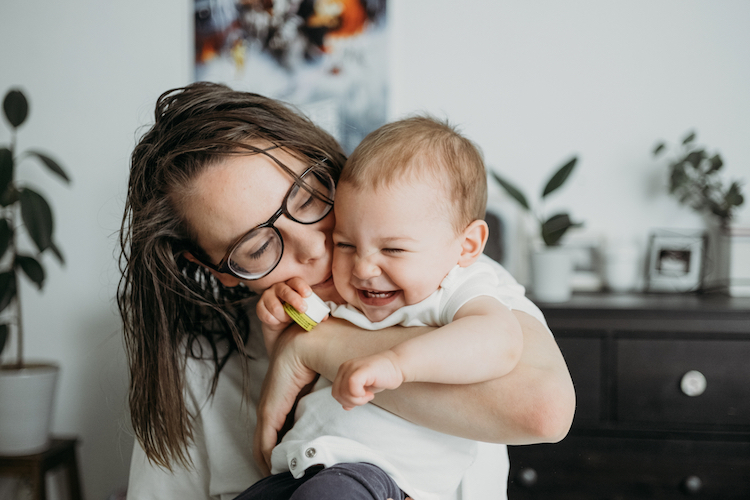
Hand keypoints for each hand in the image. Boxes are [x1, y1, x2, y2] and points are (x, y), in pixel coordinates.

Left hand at [253, 325, 318, 474]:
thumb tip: (335, 413)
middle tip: (281, 476)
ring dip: (269, 462)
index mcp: (279, 400)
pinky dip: (266, 456)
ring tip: (279, 476)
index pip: (272, 433)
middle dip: (271, 461)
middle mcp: (269, 405)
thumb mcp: (314, 389)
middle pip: (264, 442)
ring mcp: (267, 407)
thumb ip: (314, 404)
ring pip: (261, 445)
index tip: (285, 466)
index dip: (275, 451)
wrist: (305, 346)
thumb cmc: (315, 362)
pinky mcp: (269, 410)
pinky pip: (265, 440)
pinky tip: (273, 468)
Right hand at [256, 277, 313, 352]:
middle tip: (303, 309)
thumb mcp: (307, 313)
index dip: (301, 287)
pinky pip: (266, 314)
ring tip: (287, 320)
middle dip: (294, 300)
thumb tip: (324, 316)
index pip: (296, 282)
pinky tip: (277, 322)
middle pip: (285, 291)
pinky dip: (274, 321)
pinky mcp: (260, 307)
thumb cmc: (296, 315)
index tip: (308, 294)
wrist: (281, 330)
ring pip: (274, 305)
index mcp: (292, 285)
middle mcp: (279, 288)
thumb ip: (315, 312)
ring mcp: (268, 296)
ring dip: (283, 316)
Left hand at [331, 351, 404, 409]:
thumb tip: (345, 407)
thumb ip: (352, 396)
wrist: (397, 365)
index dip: (346, 401)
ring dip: (357, 400)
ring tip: (369, 395)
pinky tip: (370, 394)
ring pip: (344, 392)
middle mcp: (346, 367)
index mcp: (343, 371)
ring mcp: (353, 367)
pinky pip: (352, 386)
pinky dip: (360, 396)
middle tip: (365, 399)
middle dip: (351, 402)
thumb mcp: (363, 389)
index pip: (335, 392)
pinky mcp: (363, 370)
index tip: (360, 399)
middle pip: (337, 393)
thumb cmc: (381, 376)